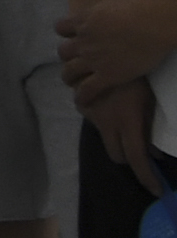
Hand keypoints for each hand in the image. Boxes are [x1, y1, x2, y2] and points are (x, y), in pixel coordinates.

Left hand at [54, 0, 176, 112]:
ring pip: (69, 71)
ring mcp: (92, 59)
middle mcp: (83, 40)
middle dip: (66, 57)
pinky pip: (87, 89)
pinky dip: (82, 96)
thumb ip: (102, 13)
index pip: (61, 28)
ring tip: (71, 82)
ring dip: (69, 77)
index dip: (65, 34)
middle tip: (73, 62)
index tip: (71, 38)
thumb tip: (107, 14)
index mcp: (83, 20)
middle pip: (63, 51)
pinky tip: (82, 101)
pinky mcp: (107, 75)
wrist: (150, 23)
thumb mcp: (109, 4)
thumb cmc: (139, 8)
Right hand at [88, 78, 165, 198]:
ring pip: (104, 137)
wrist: (110, 48)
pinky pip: (92, 119)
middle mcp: (108, 123)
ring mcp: (92, 113)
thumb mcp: (150, 100)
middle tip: (140, 150)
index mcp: (128, 122)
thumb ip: (150, 127)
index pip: (137, 159)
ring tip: (123, 119)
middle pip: (117, 155)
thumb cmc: (139, 73)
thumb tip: (155, 151)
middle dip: (129, 158)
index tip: (156, 190)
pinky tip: (109, 104)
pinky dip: (102, 119)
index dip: (147, 178)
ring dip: (115, 136)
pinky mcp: (82, 102)